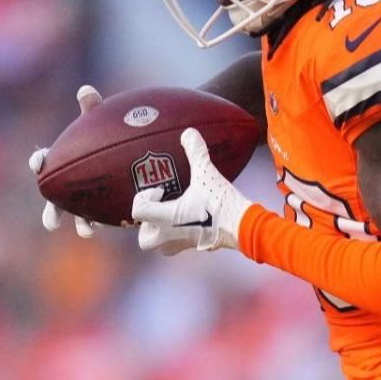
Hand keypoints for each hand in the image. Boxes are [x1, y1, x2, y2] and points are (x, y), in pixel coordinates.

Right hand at [29, 85, 105, 237]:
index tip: (38, 164)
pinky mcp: (101, 205)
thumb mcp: (100, 120)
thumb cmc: (107, 133)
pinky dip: (101, 222)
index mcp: (61, 159)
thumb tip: (86, 91)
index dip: (38, 162)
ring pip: (76, 213)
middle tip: (51, 223)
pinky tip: (108, 227)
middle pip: (54, 197)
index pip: (44, 161)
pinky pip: (99, 217)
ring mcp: (83, 196)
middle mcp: (68, 181)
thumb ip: (93, 107)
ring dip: (81, 224)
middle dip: (52, 211)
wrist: (130, 152)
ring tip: (87, 232)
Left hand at [130, 128, 253, 254]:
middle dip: (147, 224)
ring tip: (172, 215)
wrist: (242, 226)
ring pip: (161, 246)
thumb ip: (195, 152)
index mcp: (166, 218)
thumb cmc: (220, 203)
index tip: (160, 190)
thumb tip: (188, 133)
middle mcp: (170, 235)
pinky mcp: (197, 245)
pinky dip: (180, 234)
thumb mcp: (206, 173)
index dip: (144, 198)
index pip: (138, 211)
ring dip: (161, 232)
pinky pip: (180, 244)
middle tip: (159, 208)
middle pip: (144, 239)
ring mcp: (183, 244)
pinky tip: (191, 219)